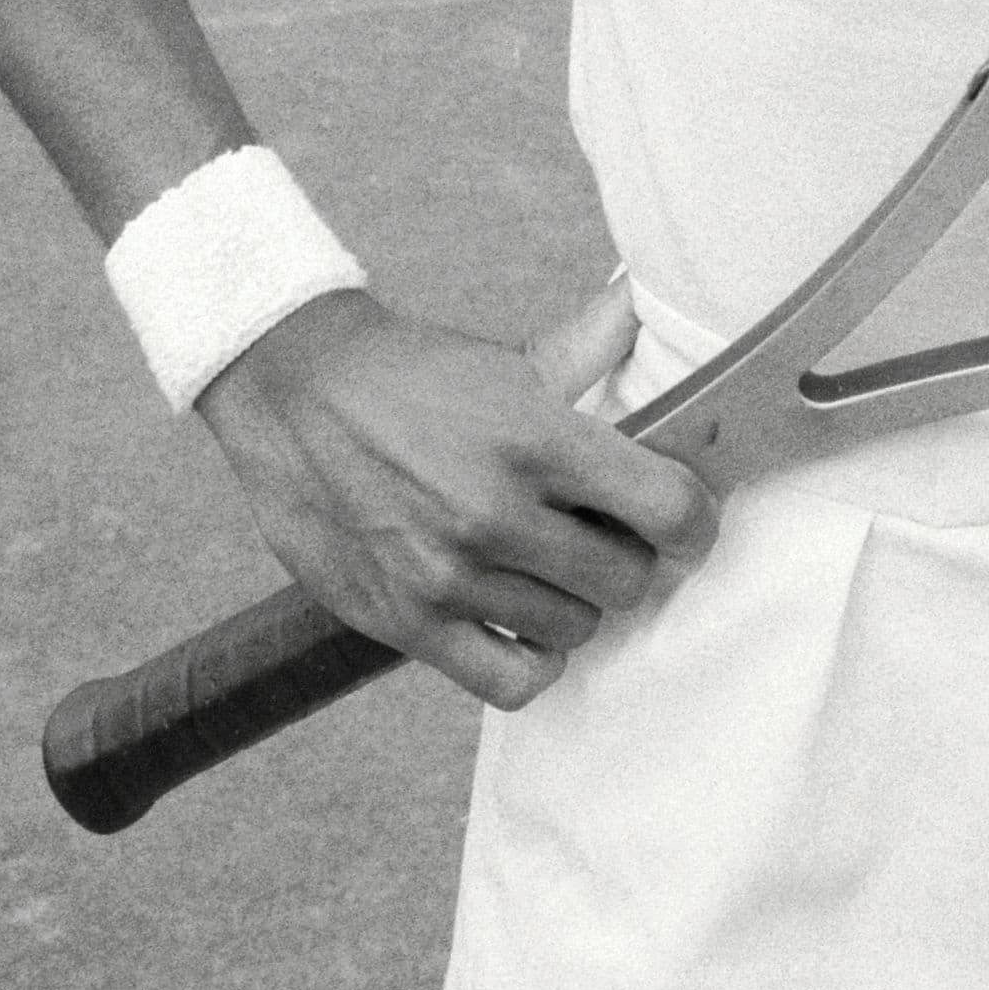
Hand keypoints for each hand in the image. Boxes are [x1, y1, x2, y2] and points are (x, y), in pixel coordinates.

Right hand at [195, 276, 719, 712]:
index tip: (684, 520)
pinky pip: (510, 683)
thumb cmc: (414, 374)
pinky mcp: (406, 622)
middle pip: (625, 579)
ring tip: (546, 567)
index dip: (694, 520)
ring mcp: (449, 576)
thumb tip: (652, 306)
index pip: (667, 509)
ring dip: (571, 602)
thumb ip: (592, 345)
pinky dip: (530, 661)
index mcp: (536, 437)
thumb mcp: (510, 359)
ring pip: (573, 630)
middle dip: (624, 556)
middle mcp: (496, 512)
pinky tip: (519, 622)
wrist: (295, 392)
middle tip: (600, 535)